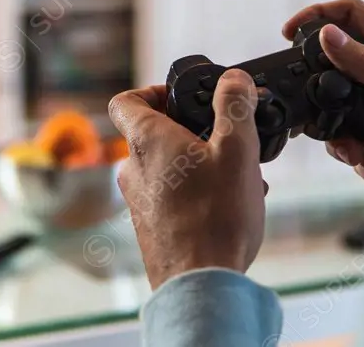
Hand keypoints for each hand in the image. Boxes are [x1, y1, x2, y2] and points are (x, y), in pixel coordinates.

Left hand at [108, 70, 266, 289]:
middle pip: (153, 133)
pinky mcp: (151, 227)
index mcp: (147, 141)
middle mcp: (134, 168)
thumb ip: (234, 107)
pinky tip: (229, 205)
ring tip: (237, 176)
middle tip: (224, 139)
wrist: (201, 284)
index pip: (126, 100)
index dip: (152, 90)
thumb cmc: (216, 218)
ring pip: (166, 167)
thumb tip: (234, 80)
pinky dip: (196, 191)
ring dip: (199, 163)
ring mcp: (138, 201)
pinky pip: (170, 196)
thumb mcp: (237, 150)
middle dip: (191, 131)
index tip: (182, 97)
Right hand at [283, 0, 363, 183]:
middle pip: (335, 70)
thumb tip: (327, 35)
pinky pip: (360, 148)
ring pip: (342, 116)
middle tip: (315, 116)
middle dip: (323, 98)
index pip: (350, 14)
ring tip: (359, 152)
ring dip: (343, 140)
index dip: (319, 14)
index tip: (290, 33)